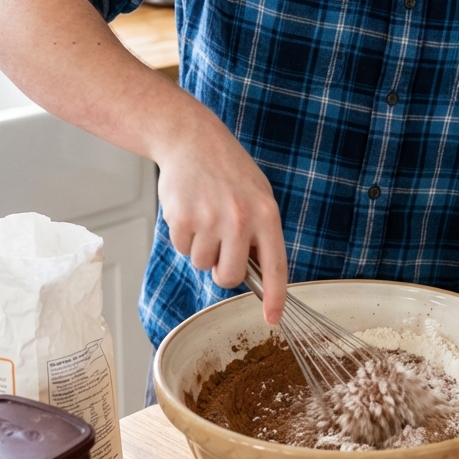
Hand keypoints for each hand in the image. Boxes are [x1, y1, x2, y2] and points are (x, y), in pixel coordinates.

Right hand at [154, 106, 286, 324]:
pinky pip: (183, 249)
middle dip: (223, 269)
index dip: (275, 297)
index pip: (275, 267)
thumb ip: (259, 233)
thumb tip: (258, 274)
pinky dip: (184, 237)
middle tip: (220, 244)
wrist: (192, 140)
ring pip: (203, 264)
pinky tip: (190, 211)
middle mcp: (240, 220)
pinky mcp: (182, 220)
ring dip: (202, 248)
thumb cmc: (227, 170)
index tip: (273, 318)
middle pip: (230, 277)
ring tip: (205, 216)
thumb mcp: (257, 195)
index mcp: (266, 215)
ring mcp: (210, 221)